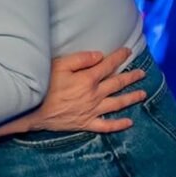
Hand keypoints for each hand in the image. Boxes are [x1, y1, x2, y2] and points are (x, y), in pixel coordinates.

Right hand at [24, 48, 145, 133]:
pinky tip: (129, 122)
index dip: (119, 57)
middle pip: (117, 84)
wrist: (32, 110)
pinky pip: (106, 125)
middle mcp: (94, 95)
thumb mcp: (59, 65)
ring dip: (131, 98)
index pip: (108, 65)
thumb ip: (81, 59)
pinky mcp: (86, 123)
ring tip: (143, 94)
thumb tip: (99, 56)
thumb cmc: (44, 85)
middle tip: (141, 73)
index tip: (128, 51)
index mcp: (88, 79)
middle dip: (131, 77)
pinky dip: (118, 124)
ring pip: (117, 103)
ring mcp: (91, 111)